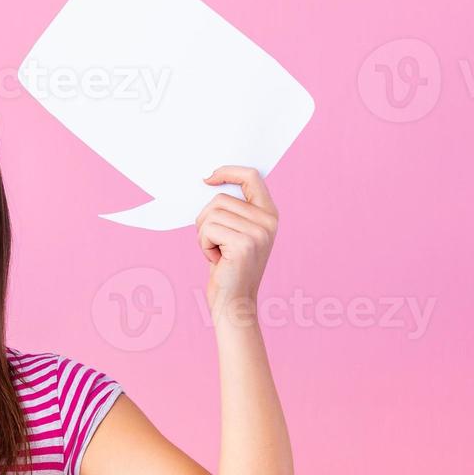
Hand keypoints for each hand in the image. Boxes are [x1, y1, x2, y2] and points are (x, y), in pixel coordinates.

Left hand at [196, 166, 278, 313]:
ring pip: (211, 214)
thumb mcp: (236, 234)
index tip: (208, 177)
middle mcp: (268, 221)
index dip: (228, 171)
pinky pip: (207, 230)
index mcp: (269, 214)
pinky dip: (203, 246)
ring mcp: (258, 232)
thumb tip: (210, 181)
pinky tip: (217, 260)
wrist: (235, 303)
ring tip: (217, 253)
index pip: (252, 176)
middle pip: (219, 198)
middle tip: (214, 243)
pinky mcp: (243, 244)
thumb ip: (233, 210)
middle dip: (206, 220)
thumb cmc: (229, 268)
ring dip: (204, 235)